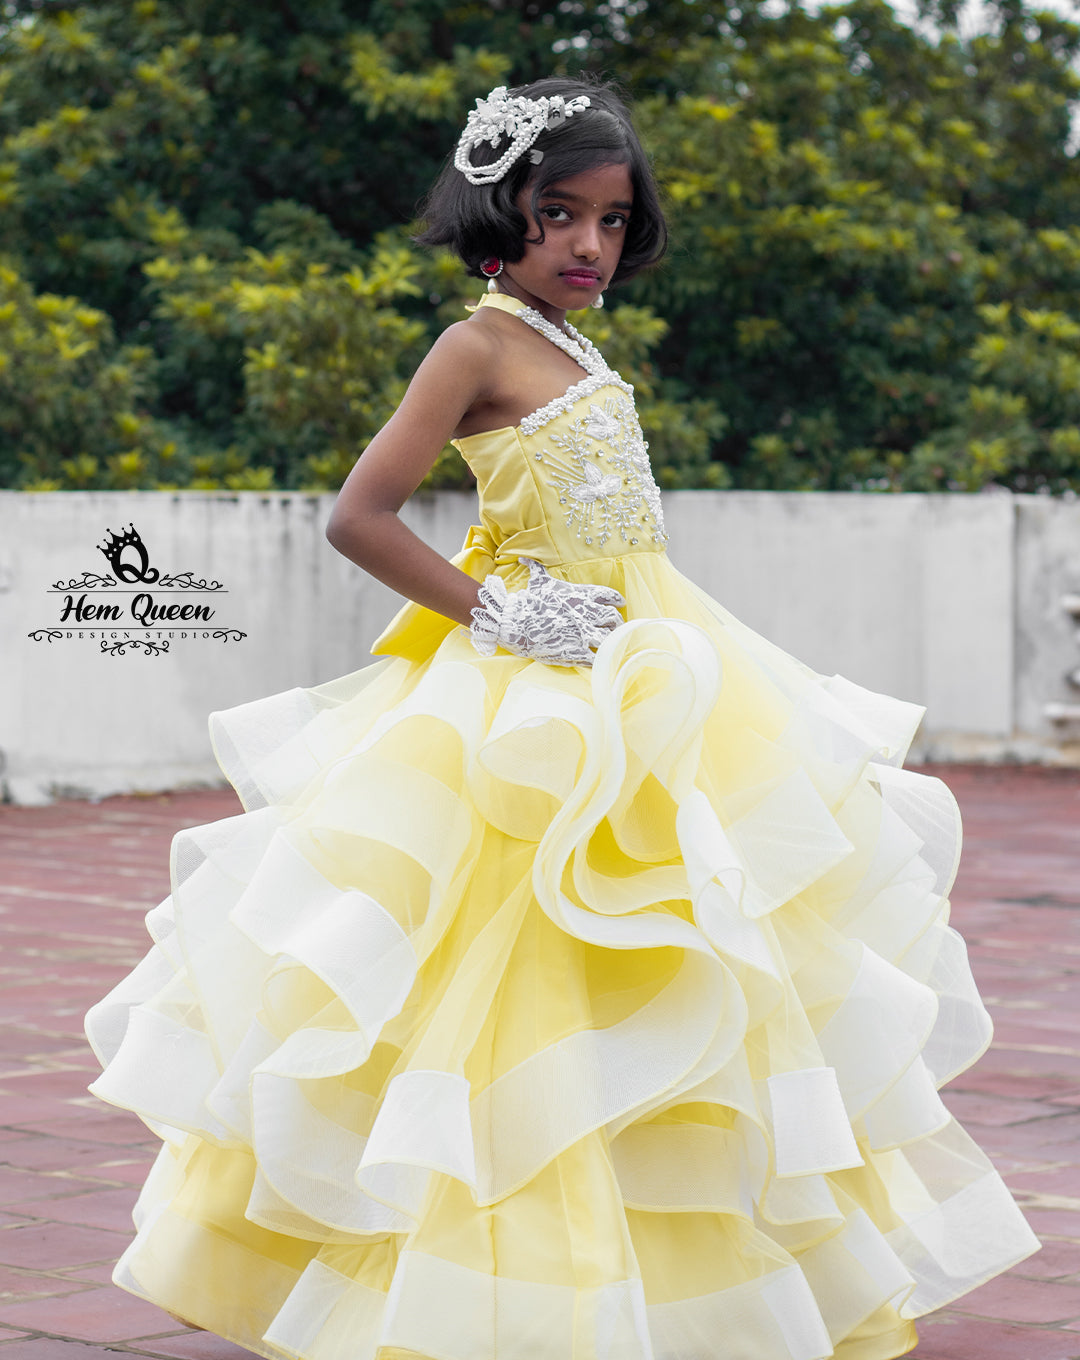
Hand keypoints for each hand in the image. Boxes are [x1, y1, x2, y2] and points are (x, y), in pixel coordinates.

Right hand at [469, 557, 624, 665]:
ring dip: (611, 642)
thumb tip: (524, 558)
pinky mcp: (576, 651)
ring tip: (609, 644)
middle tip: (615, 628)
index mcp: (582, 596)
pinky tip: (598, 659)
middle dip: (617, 624)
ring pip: (609, 638)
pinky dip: (599, 658)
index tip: (620, 604)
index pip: (610, 596)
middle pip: (614, 619)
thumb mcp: (536, 581)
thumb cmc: (528, 601)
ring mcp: (582, 634)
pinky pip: (597, 657)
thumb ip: (536, 568)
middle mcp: (586, 614)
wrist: (516, 622)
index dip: (617, 601)